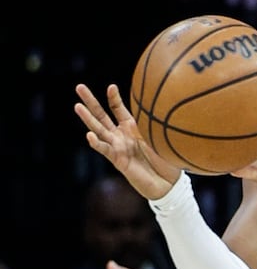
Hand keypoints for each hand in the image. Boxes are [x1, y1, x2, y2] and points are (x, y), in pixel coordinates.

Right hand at [74, 83, 180, 198]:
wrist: (168, 182)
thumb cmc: (166, 158)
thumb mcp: (158, 135)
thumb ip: (151, 123)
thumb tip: (155, 104)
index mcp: (131, 127)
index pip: (117, 108)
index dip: (113, 97)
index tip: (111, 86)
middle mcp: (121, 135)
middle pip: (102, 115)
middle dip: (90, 101)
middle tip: (79, 86)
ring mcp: (118, 147)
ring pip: (99, 130)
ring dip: (88, 119)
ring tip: (77, 106)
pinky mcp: (118, 160)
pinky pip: (106, 150)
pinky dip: (97, 144)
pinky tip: (89, 136)